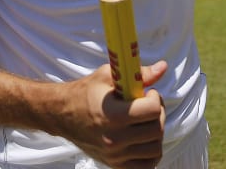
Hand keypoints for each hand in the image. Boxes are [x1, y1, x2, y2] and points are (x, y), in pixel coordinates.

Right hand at [53, 61, 167, 168]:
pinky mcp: (115, 164)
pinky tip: (143, 139)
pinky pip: (147, 166)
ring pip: (155, 149)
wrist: (62, 114)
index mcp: (112, 114)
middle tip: (149, 105)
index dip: (155, 99)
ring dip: (156, 133)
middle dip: (158, 114)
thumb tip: (163, 67)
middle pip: (157, 130)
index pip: (152, 111)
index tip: (148, 93)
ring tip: (145, 122)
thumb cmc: (86, 92)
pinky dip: (151, 153)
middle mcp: (114, 138)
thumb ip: (138, 74)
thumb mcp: (107, 76)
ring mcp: (115, 155)